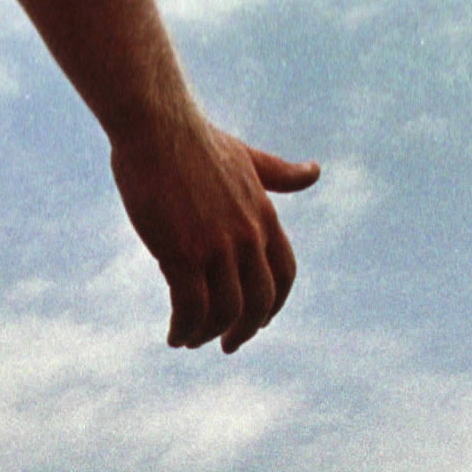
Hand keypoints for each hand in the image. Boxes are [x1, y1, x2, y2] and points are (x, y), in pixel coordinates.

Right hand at [108, 117, 318, 352]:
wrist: (156, 126)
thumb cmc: (194, 138)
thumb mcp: (247, 157)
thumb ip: (280, 174)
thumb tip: (316, 171)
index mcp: (264, 216)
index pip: (284, 275)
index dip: (274, 305)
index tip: (258, 321)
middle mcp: (246, 236)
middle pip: (258, 302)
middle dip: (244, 331)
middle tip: (226, 345)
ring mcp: (216, 247)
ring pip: (223, 312)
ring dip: (207, 334)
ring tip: (188, 340)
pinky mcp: (182, 254)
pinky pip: (191, 309)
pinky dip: (184, 330)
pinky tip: (173, 336)